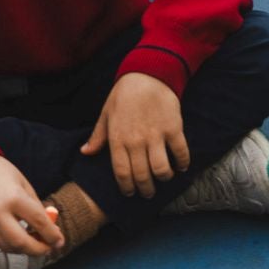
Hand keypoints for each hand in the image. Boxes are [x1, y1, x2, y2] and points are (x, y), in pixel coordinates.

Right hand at [0, 154, 63, 256]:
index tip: (60, 242)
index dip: (52, 235)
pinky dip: (11, 243)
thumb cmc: (2, 174)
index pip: (38, 223)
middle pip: (20, 243)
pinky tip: (21, 237)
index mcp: (13, 198)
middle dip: (38, 250)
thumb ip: (37, 208)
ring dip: (25, 249)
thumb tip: (51, 228)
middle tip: (49, 248)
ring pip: (7, 246)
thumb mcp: (25, 186)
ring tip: (37, 242)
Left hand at [83, 73, 188, 198]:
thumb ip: (98, 136)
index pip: (121, 172)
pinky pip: (180, 151)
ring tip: (164, 179)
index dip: (127, 187)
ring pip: (161, 168)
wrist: (148, 75)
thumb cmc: (124, 95)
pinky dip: (183, 162)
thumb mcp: (106, 114)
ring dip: (164, 178)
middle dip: (145, 189)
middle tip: (148, 193)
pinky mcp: (174, 128)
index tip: (130, 193)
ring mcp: (156, 135)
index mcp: (118, 140)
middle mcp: (136, 141)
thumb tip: (86, 152)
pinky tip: (182, 166)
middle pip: (142, 175)